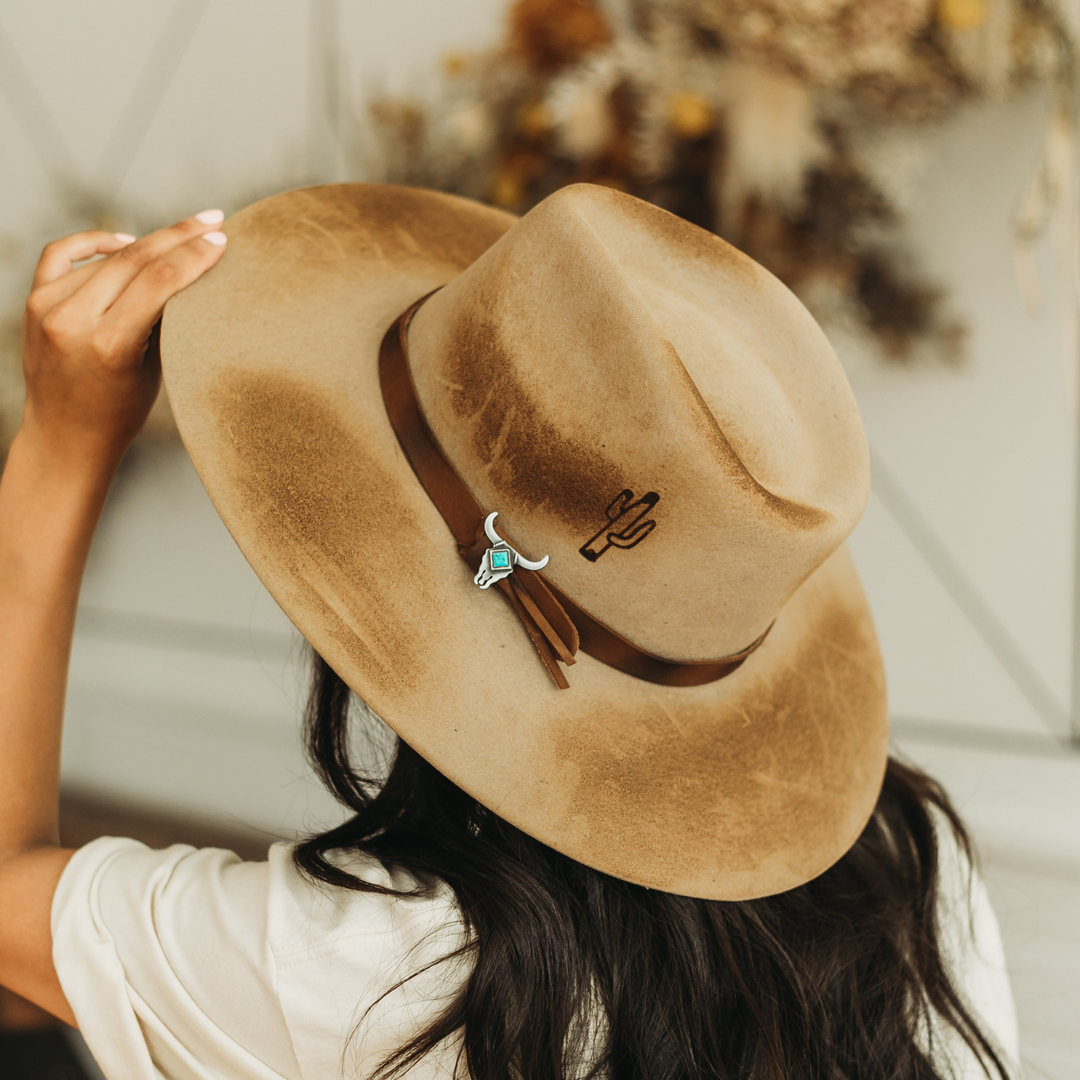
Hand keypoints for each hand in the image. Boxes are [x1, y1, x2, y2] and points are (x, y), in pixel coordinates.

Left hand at [20, 210, 228, 466]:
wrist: (64, 435)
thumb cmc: (120, 412)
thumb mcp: (154, 369)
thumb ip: (163, 319)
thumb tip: (188, 269)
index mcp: (108, 345)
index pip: (158, 281)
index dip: (193, 255)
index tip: (221, 239)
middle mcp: (70, 320)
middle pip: (134, 259)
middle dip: (178, 237)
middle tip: (211, 221)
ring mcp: (46, 307)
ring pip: (108, 257)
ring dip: (147, 245)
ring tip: (180, 238)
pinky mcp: (33, 301)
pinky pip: (64, 254)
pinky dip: (95, 242)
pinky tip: (124, 241)